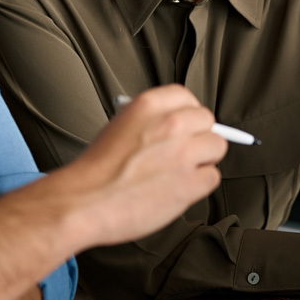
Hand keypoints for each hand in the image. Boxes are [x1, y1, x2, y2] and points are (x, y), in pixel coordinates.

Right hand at [54, 85, 225, 247]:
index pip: (187, 98)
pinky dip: (199, 186)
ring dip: (203, 160)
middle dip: (198, 136)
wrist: (83, 202)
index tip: (183, 125)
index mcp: (149, 105)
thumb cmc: (96, 171)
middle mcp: (171, 124)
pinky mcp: (191, 182)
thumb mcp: (119, 126)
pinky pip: (212, 178)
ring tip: (179, 172)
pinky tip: (177, 189)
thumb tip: (175, 125)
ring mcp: (184, 153)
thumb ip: (150, 122)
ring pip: (217, 147)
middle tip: (182, 151)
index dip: (187, 114)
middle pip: (207, 121)